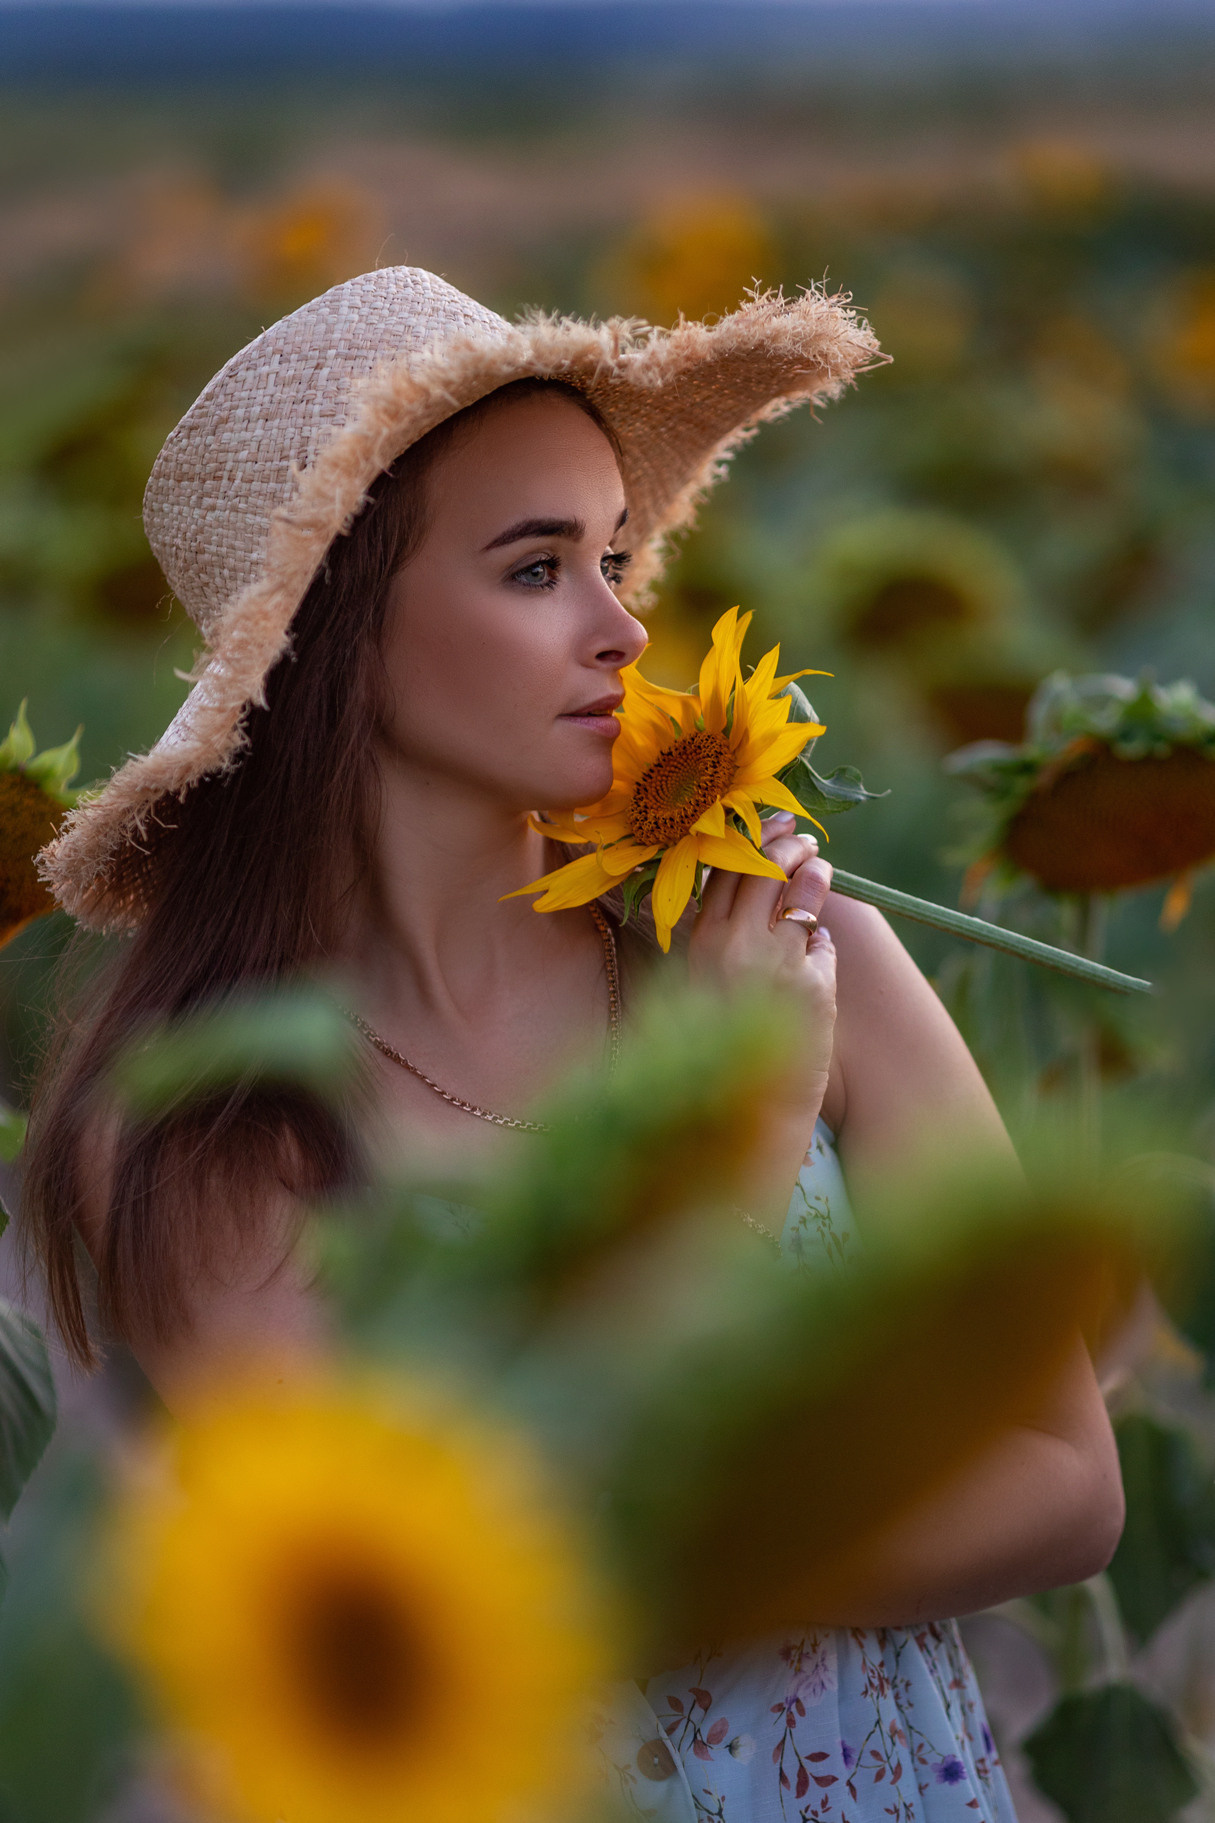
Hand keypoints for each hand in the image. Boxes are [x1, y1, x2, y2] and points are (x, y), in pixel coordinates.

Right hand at [687, 810, 836, 1123]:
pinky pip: (821, 946)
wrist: (739, 1114)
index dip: (751, 842)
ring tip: (820, 865)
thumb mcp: (696, 989)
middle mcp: (735, 946)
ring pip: (801, 896)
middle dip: (786, 844)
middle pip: (764, 870)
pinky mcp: (813, 987)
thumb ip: (715, 944)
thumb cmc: (709, 1055)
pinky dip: (820, 944)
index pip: (725, 871)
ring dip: (813, 874)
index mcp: (698, 944)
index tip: (769, 825)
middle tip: (801, 836)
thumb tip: (744, 899)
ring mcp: (776, 964)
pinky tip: (819, 942)